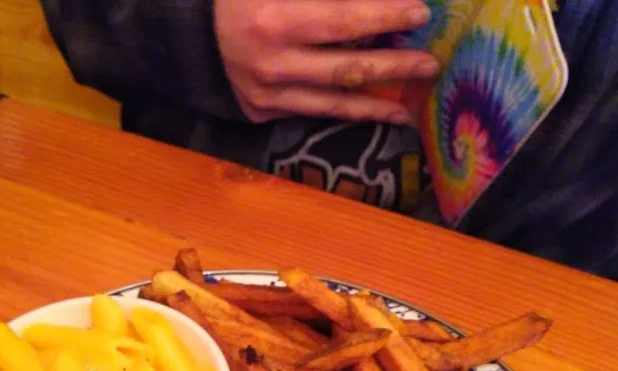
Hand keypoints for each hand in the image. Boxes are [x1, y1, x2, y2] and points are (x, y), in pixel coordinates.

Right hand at [214, 0, 436, 123]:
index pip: (343, 20)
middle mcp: (273, 66)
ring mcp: (267, 96)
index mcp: (273, 22)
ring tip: (408, 108)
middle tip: (430, 66)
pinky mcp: (262, 112)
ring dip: (375, 107)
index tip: (419, 13)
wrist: (187, 35)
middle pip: (347, 70)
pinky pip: (311, 112)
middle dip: (393, 68)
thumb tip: (372, 1)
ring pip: (332, 105)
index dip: (383, 17)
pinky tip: (372, 112)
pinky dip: (345, 113)